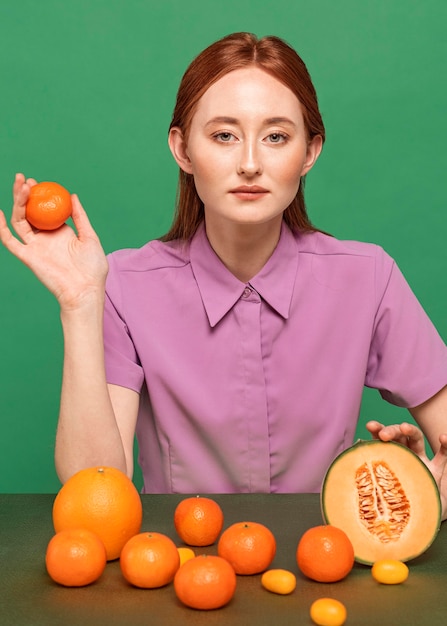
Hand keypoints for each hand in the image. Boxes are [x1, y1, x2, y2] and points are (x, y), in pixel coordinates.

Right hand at [0, 173, 107, 309]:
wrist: (86, 290)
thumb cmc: (92, 268)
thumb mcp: (90, 237)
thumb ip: (80, 217)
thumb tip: (72, 195)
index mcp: (59, 233)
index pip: (44, 210)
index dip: (38, 195)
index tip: (37, 181)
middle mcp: (45, 238)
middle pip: (29, 212)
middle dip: (24, 194)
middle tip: (25, 178)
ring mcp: (35, 247)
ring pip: (20, 220)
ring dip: (17, 202)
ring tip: (21, 185)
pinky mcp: (28, 257)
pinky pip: (10, 242)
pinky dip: (1, 228)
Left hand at [366, 420, 446, 520]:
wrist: (416, 515)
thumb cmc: (392, 501)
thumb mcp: (378, 489)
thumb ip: (366, 477)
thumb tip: (350, 461)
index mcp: (388, 456)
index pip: (383, 438)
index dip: (377, 430)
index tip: (370, 425)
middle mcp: (404, 454)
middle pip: (398, 435)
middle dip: (391, 430)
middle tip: (383, 435)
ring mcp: (421, 461)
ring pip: (417, 439)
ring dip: (411, 430)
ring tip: (405, 427)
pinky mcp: (436, 470)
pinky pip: (443, 455)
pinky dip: (445, 445)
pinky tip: (443, 437)